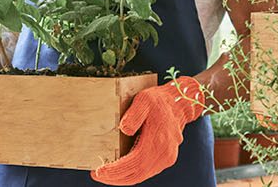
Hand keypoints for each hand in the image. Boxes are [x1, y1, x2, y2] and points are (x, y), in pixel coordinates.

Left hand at [91, 76, 206, 185]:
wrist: (179, 104)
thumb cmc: (159, 101)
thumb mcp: (144, 100)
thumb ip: (134, 114)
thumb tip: (124, 129)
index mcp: (157, 141)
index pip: (134, 163)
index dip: (115, 170)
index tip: (99, 171)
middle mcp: (163, 154)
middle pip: (136, 175)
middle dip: (115, 178)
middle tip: (97, 174)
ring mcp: (166, 158)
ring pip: (141, 176)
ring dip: (122, 178)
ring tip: (105, 174)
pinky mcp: (166, 159)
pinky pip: (146, 171)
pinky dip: (131, 173)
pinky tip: (120, 169)